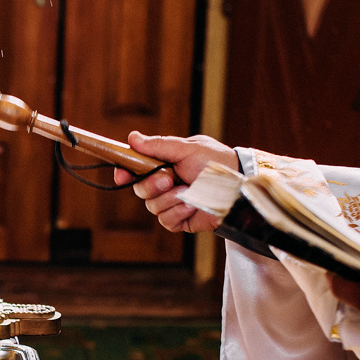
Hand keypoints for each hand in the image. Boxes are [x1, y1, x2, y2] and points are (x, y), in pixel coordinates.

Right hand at [117, 133, 238, 233]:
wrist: (237, 185)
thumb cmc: (215, 162)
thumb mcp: (186, 148)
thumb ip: (158, 146)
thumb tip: (132, 138)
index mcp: (164, 165)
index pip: (135, 170)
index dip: (124, 173)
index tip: (122, 175)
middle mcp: (165, 184)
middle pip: (139, 190)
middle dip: (152, 185)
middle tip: (169, 179)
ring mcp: (172, 203)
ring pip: (152, 206)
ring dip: (171, 199)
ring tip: (190, 192)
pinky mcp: (180, 220)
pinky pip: (166, 220)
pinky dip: (179, 212)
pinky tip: (193, 205)